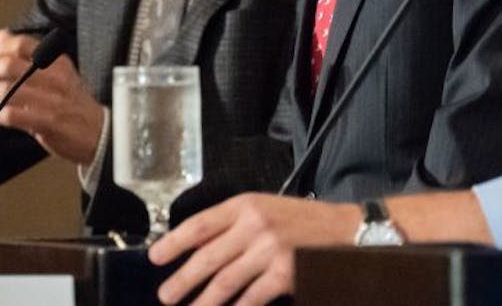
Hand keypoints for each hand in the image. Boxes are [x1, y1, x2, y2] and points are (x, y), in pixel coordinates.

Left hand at [0, 28, 102, 164]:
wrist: (99, 130)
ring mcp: (52, 100)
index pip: (20, 45)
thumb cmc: (72, 101)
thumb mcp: (57, 71)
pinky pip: (11, 115)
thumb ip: (29, 54)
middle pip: (8, 65)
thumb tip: (3, 35)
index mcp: (57, 61)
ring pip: (6, 91)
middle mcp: (55, 77)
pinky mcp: (47, 122)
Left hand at [149, 193, 357, 304]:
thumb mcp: (266, 209)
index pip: (200, 224)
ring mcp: (269, 249)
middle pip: (206, 257)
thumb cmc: (303, 221)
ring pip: (223, 282)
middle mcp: (255, 224)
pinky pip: (249, 298)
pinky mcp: (283, 273)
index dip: (173, 242)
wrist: (346, 229)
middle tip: (166, 295)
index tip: (155, 257)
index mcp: (247, 204)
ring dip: (202, 302)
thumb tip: (195, 246)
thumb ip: (234, 224)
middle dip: (181, 280)